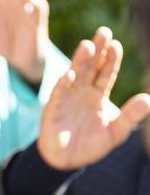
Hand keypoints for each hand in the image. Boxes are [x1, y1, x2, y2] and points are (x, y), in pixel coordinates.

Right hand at [37, 26, 149, 169]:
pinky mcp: (53, 110)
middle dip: (96, 50)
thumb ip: (130, 117)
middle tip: (103, 33)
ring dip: (79, 61)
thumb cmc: (90, 146)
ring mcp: (66, 99)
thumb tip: (147, 99)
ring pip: (74, 75)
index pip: (106, 73)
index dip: (111, 60)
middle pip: (90, 67)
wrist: (67, 162)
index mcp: (97, 95)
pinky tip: (69, 75)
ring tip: (86, 46)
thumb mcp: (116, 133)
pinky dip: (63, 85)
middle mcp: (82, 92)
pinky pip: (58, 95)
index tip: (116, 45)